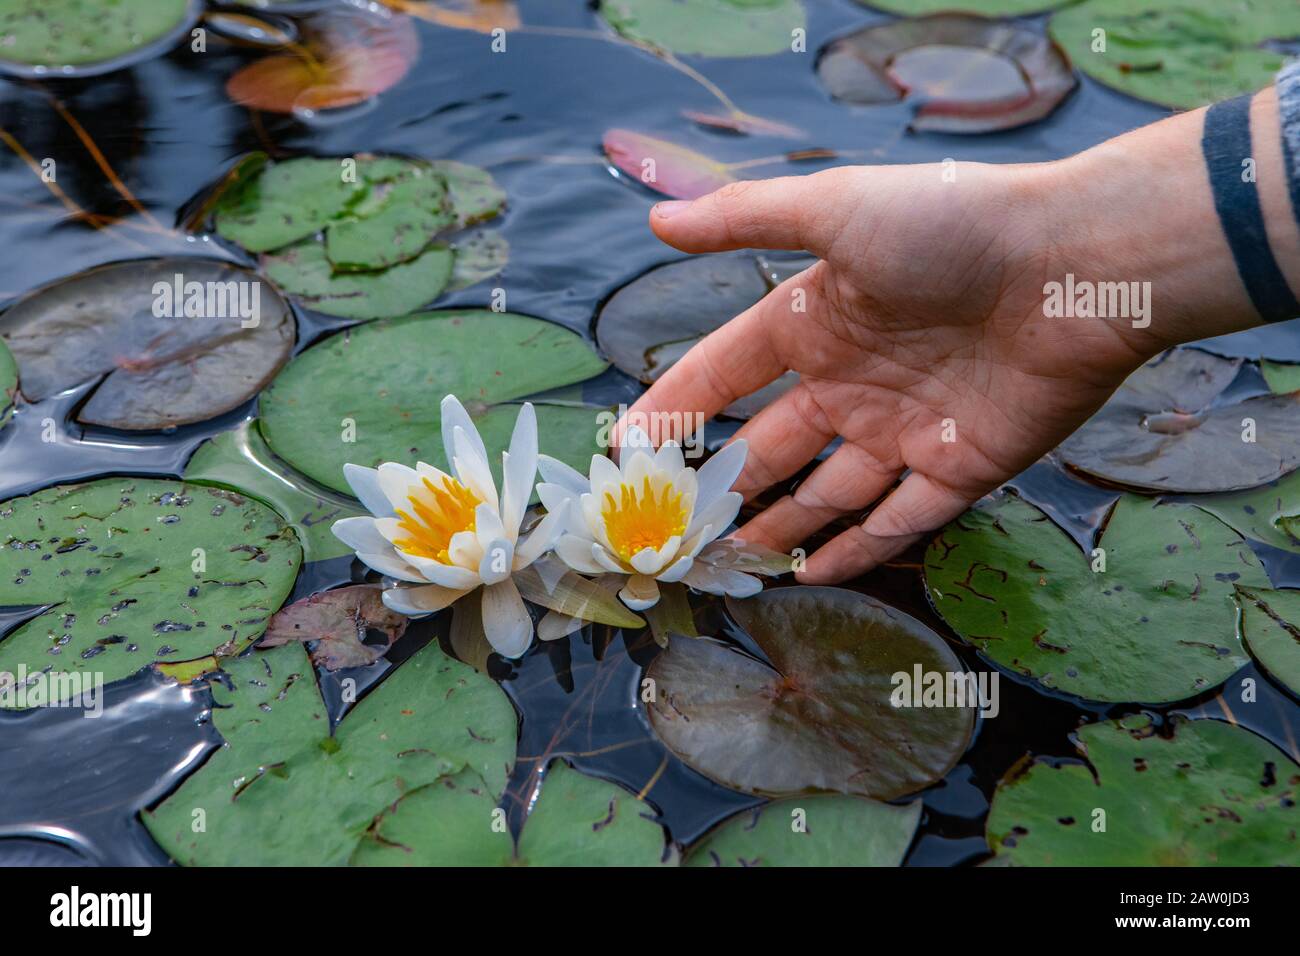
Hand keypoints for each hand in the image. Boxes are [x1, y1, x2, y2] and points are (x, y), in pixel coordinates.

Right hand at [621, 160, 1168, 583]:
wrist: (1076, 265)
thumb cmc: (951, 229)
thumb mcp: (836, 209)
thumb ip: (744, 217)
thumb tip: (656, 219)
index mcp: (814, 321)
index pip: (723, 373)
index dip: (674, 407)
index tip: (627, 448)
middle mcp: (852, 381)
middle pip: (771, 446)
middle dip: (722, 486)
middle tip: (671, 530)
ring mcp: (904, 430)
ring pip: (827, 494)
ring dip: (781, 528)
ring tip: (732, 564)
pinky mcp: (960, 469)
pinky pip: (898, 522)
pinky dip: (857, 550)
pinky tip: (814, 575)